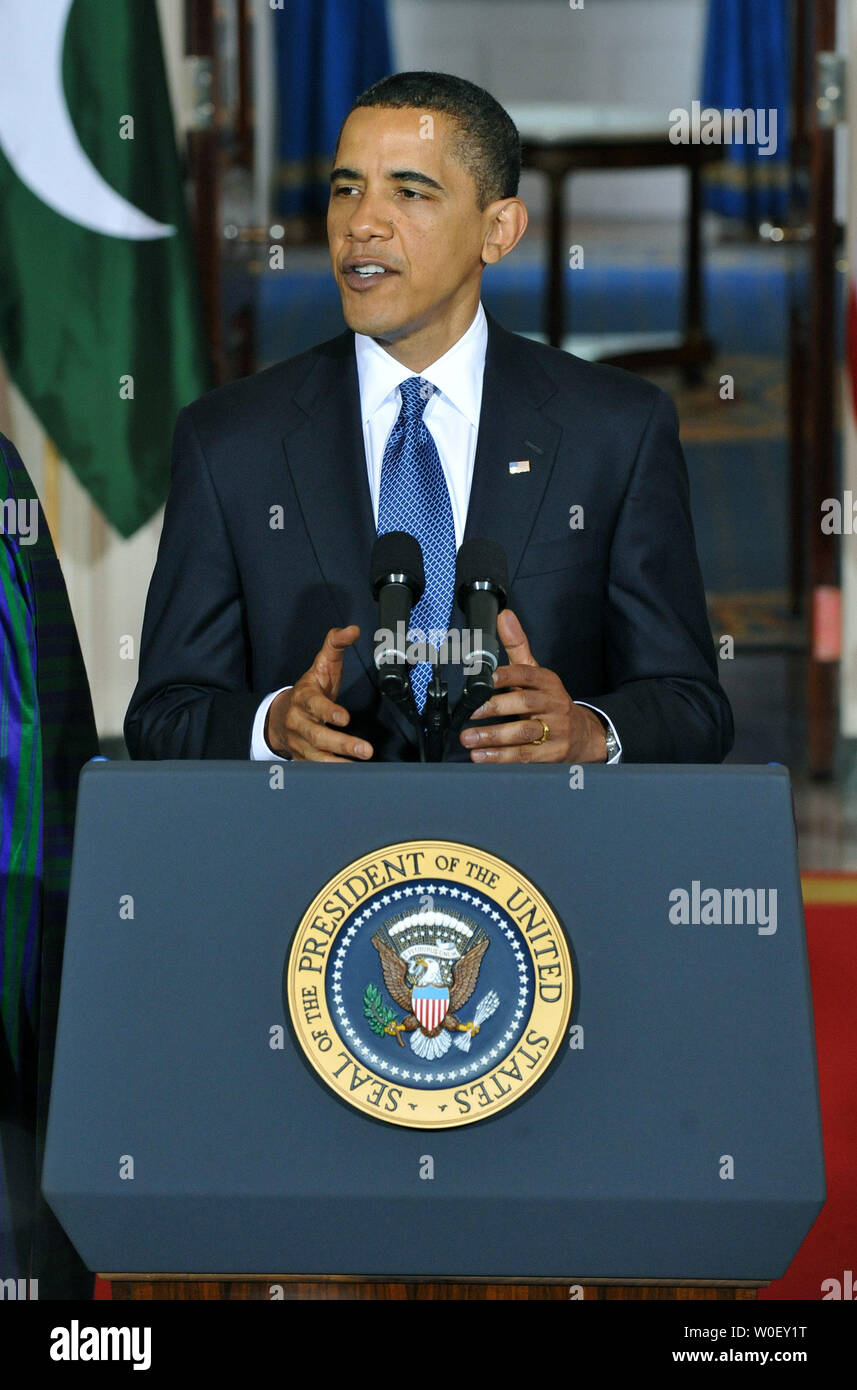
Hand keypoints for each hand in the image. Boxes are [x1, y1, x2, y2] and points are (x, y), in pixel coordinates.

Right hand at [264, 625, 373, 760]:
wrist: (282, 715)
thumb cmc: (310, 689)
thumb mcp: (321, 664)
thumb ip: (336, 644)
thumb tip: (353, 629)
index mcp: (304, 698)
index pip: (314, 705)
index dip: (328, 712)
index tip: (345, 718)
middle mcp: (299, 722)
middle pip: (317, 735)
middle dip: (341, 743)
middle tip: (365, 749)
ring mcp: (299, 742)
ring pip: (316, 756)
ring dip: (338, 762)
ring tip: (359, 764)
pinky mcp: (302, 758)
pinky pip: (315, 769)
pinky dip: (331, 772)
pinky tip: (349, 774)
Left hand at [459, 609, 607, 763]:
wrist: (583, 735)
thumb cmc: (550, 702)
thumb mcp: (537, 674)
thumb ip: (517, 647)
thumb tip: (504, 616)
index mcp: (548, 682)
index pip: (528, 675)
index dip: (507, 676)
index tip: (486, 679)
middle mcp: (554, 705)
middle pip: (525, 704)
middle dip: (496, 708)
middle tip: (470, 712)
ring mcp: (556, 731)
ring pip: (524, 734)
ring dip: (494, 737)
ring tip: (469, 739)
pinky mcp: (552, 755)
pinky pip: (526, 756)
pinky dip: (502, 758)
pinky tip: (481, 756)